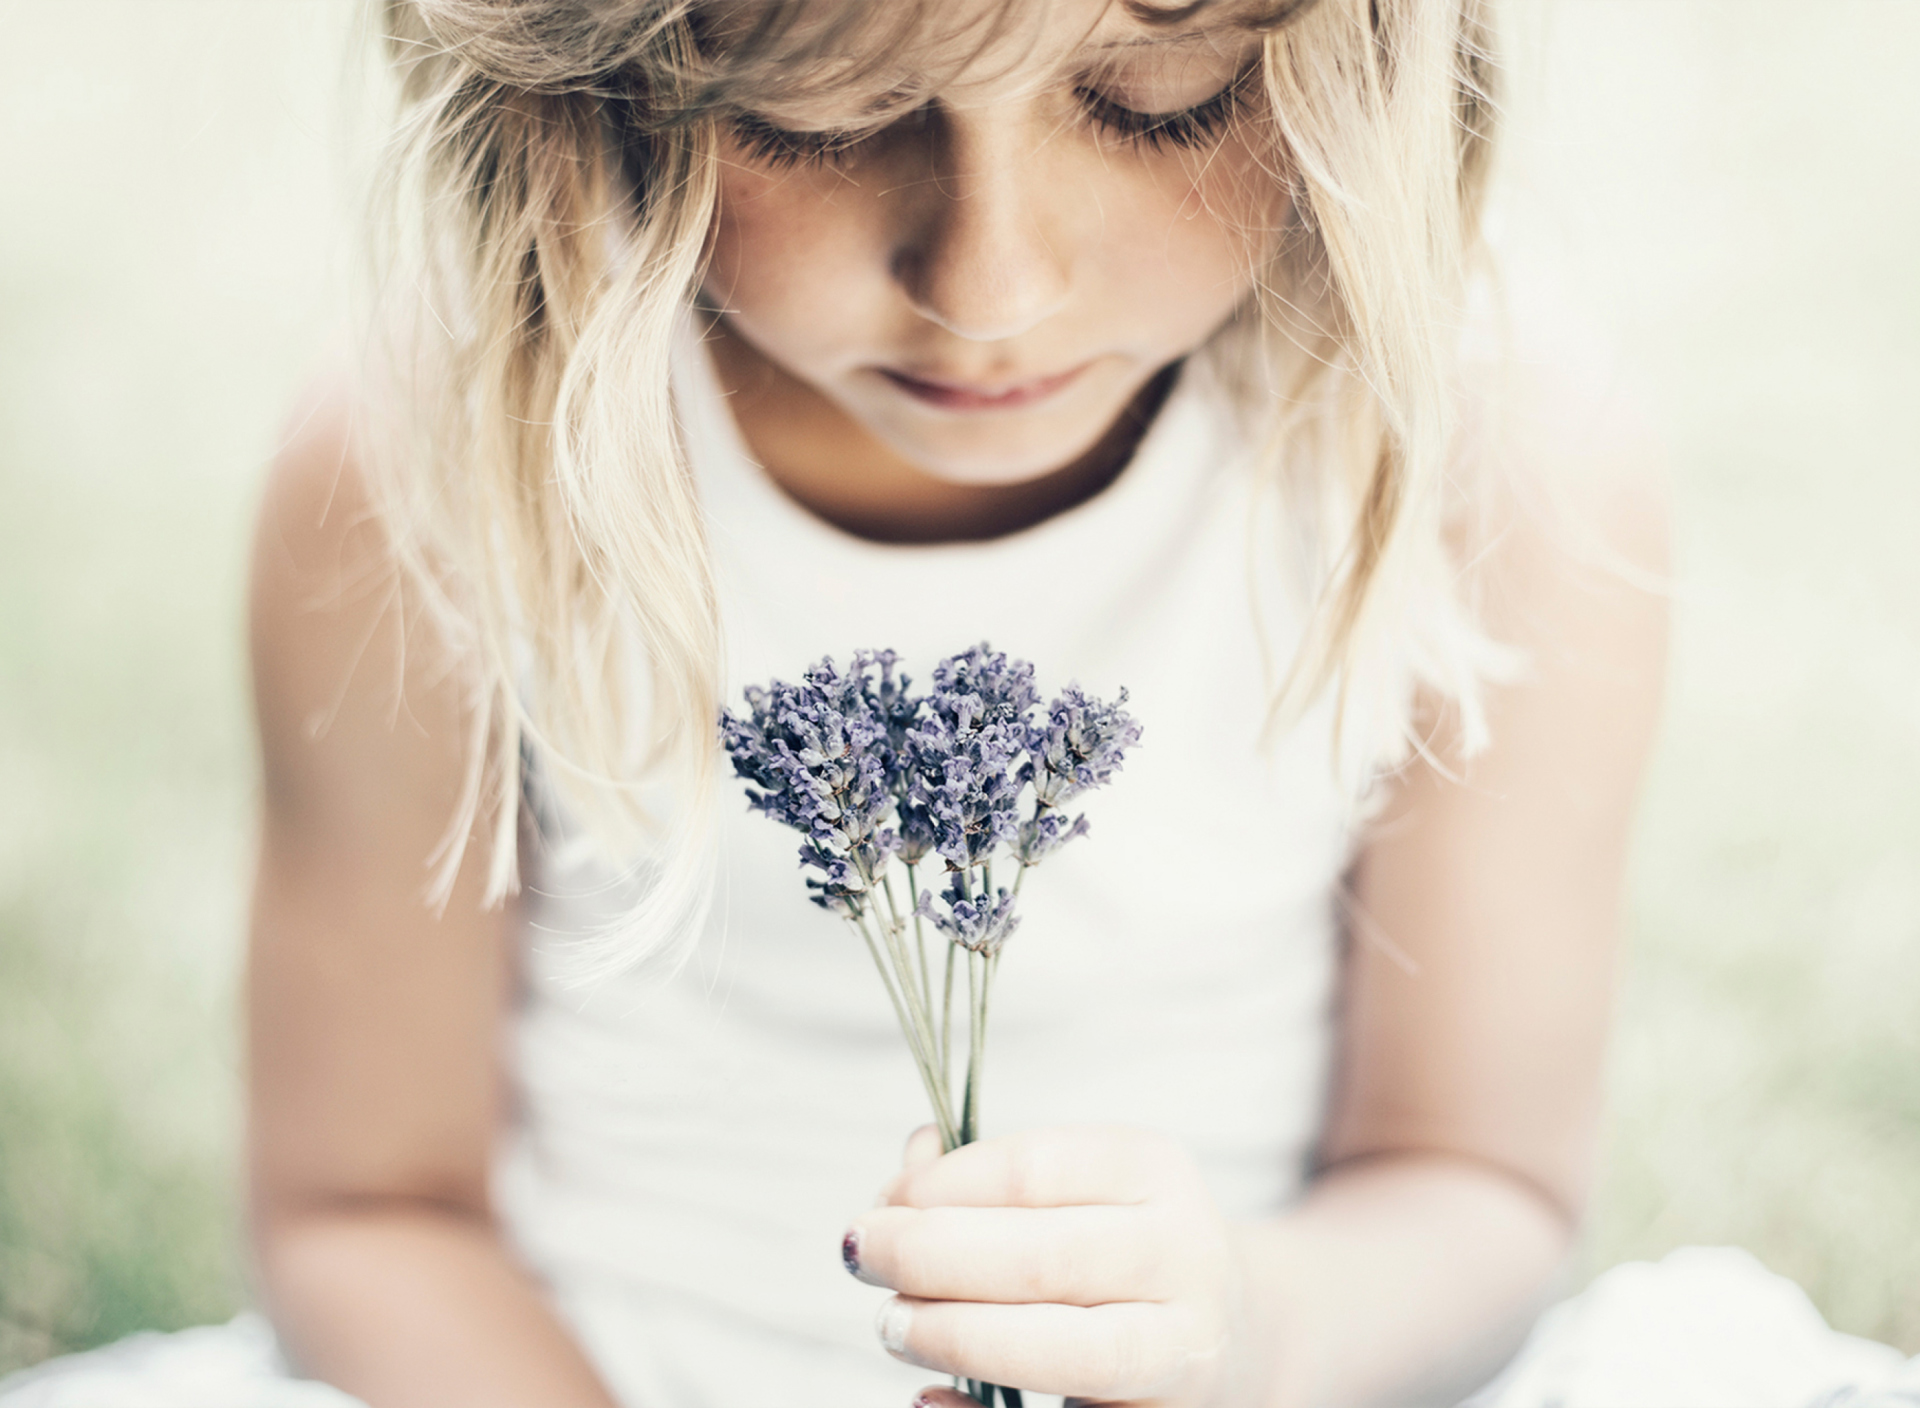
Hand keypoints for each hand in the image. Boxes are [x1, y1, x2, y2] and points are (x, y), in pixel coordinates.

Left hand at [843, 1125, 1253, 1407]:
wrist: (1239, 1333)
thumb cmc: (1120, 1248)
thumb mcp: (1077, 1187)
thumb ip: (988, 1176)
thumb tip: (907, 1165)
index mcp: (1155, 1172)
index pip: (1031, 1170)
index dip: (939, 1187)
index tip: (884, 1202)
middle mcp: (1184, 1255)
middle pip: (1041, 1257)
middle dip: (928, 1257)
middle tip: (861, 1256)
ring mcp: (1185, 1350)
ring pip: (1063, 1350)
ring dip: (955, 1336)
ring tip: (890, 1324)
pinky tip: (927, 1394)